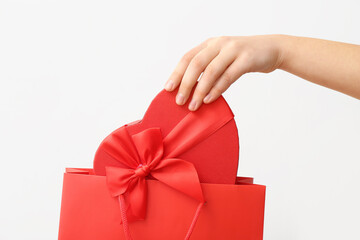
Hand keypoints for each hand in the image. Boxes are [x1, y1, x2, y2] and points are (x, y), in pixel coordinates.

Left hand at [164, 35, 283, 110]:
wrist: (272, 49)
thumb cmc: (243, 58)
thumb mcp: (223, 58)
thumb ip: (208, 69)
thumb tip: (189, 90)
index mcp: (210, 44)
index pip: (187, 57)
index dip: (176, 73)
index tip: (168, 89)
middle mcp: (219, 44)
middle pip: (196, 64)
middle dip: (185, 84)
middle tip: (179, 101)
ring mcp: (233, 50)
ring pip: (210, 71)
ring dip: (199, 90)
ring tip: (193, 105)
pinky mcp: (246, 58)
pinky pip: (228, 76)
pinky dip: (216, 89)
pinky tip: (209, 99)